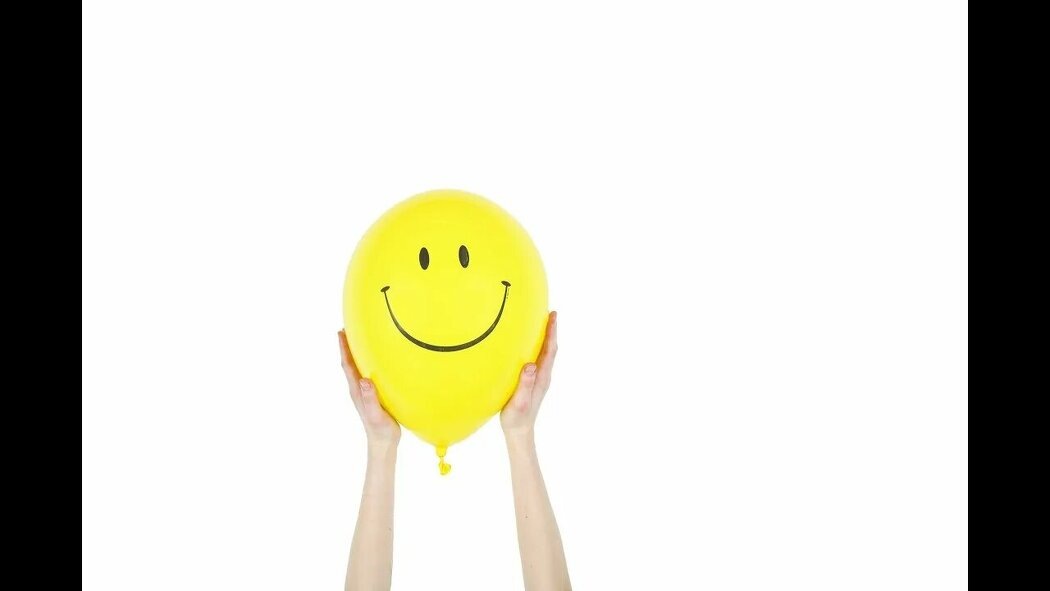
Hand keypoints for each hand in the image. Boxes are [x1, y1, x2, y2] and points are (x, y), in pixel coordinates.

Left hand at [338, 330, 400, 448]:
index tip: (340, 332)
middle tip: (346, 329)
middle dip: (347, 347)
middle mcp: (358, 389)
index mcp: (357, 391)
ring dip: (355, 354)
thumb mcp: (376, 414)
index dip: (344, 349)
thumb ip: (370, 399)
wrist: (382, 443)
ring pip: (357, 369)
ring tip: (357, 340)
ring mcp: (364, 393)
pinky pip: (366, 374)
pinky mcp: (371, 396)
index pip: (347, 366)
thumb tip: (364, 380)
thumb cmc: (381, 430)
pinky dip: (366, 364)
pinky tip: (373, 361)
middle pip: (349, 364)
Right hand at [501, 312, 557, 437]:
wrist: (519, 432)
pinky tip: (529, 345)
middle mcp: (543, 376)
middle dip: (551, 330)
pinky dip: (537, 347)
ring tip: (541, 323)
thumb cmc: (517, 418)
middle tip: (550, 313)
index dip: (552, 332)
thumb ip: (525, 384)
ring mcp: (539, 379)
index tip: (553, 315)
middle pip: (550, 349)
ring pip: (545, 354)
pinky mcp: (533, 382)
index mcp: (542, 378)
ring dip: (545, 338)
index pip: (550, 350)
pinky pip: (538, 360)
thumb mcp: (519, 402)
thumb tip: (530, 365)